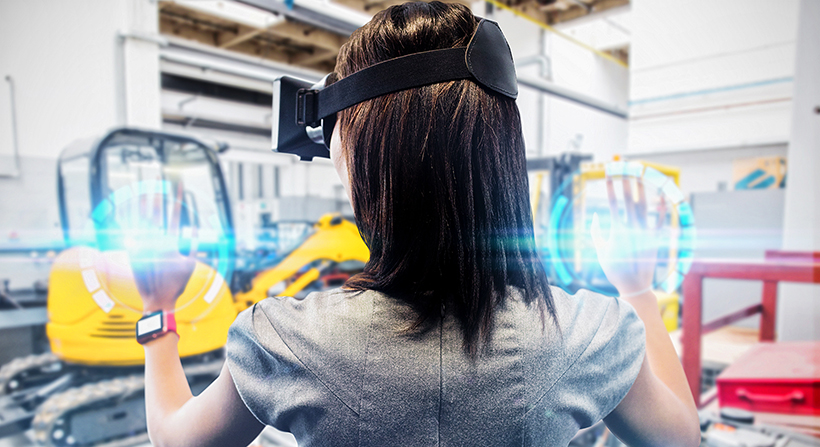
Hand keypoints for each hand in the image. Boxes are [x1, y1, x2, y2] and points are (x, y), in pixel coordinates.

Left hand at [127, 181, 196, 312]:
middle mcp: (154, 242)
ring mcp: (142, 247)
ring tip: (141, 186)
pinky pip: (129, 232)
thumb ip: (190, 245)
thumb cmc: (176, 285)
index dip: (178, 198)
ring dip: (141, 201)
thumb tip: (191, 228)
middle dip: (157, 192)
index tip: (180, 184)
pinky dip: (128, 220)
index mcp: (170, 242)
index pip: (175, 214)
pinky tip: (127, 208)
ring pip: (140, 218)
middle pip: (155, 210)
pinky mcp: (132, 252)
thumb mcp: (189, 265)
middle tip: (157, 176)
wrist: (157, 300)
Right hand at [590, 174, 664, 295]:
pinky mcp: (655, 238)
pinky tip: (661, 195)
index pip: (613, 202)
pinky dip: (660, 207)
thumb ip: (596, 231)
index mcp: (616, 229)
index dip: (611, 186)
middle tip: (624, 166)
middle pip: (628, 199)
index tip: (609, 174)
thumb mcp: (600, 249)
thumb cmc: (614, 268)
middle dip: (626, 181)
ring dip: (641, 188)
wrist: (634, 284)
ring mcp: (644, 231)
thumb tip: (595, 215)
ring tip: (640, 174)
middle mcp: (631, 227)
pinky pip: (659, 219)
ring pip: (643, 205)